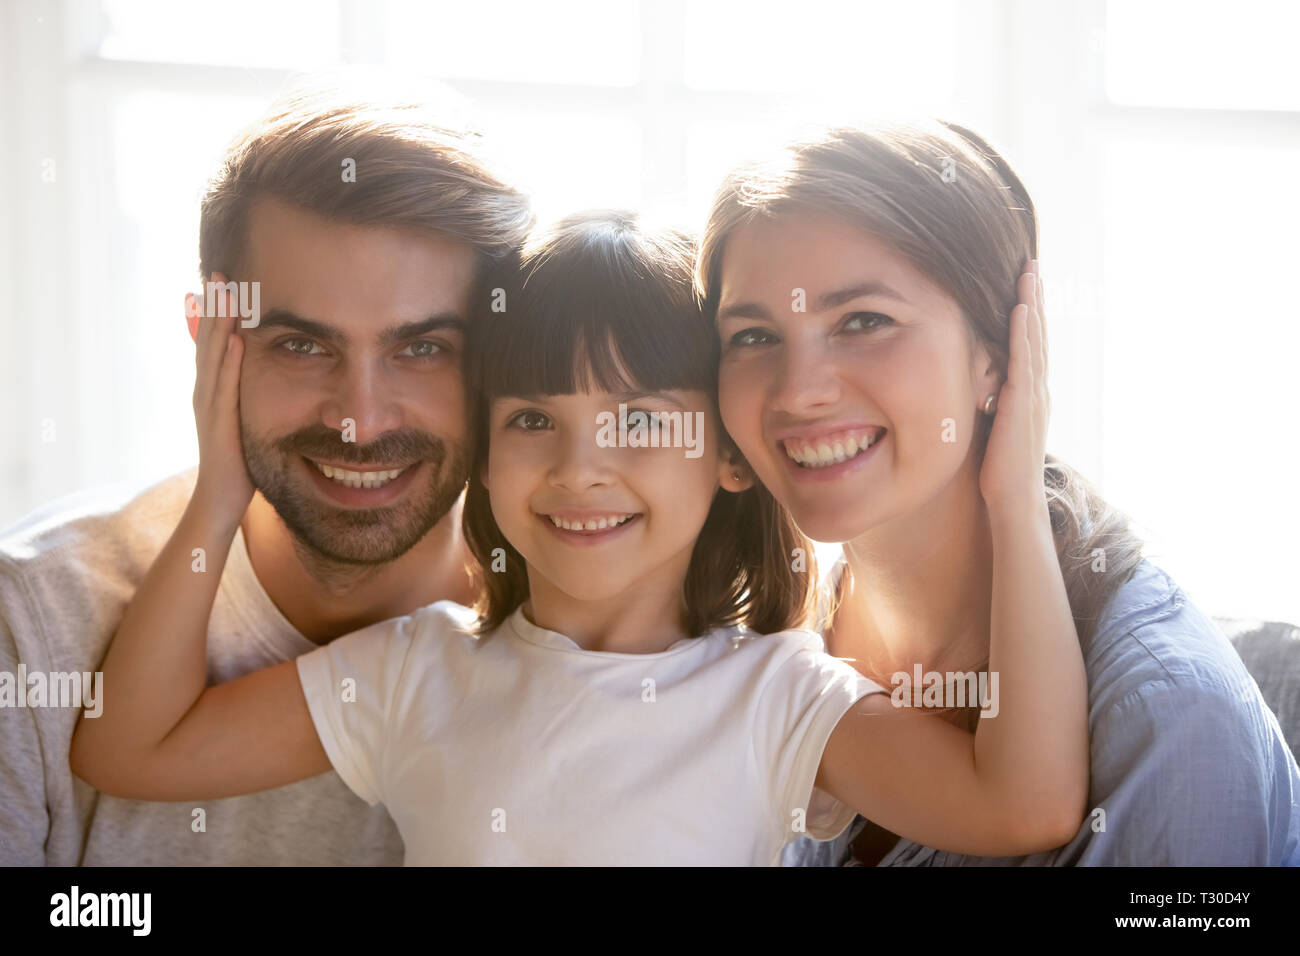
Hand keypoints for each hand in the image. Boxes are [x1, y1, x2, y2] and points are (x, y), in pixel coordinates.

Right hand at [188, 273, 254, 528]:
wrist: (220, 500)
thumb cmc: (236, 463)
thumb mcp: (241, 421)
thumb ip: (243, 399)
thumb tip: (257, 381)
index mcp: (211, 392)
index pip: (212, 345)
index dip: (215, 314)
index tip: (221, 284)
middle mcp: (205, 393)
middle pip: (207, 342)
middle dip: (212, 307)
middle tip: (217, 273)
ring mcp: (210, 407)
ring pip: (213, 357)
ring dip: (219, 325)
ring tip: (223, 293)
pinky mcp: (221, 423)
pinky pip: (226, 387)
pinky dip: (231, 362)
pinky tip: (238, 340)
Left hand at [979, 260, 1049, 518]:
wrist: (1014, 500)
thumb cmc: (1000, 471)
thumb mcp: (994, 427)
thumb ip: (993, 404)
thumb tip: (980, 387)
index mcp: (1030, 394)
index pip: (1030, 345)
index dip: (1029, 314)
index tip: (1025, 284)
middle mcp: (1037, 389)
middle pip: (1037, 334)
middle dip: (1035, 298)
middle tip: (1032, 264)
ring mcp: (1033, 394)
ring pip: (1034, 340)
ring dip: (1032, 305)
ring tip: (1030, 273)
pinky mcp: (1023, 403)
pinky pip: (1023, 360)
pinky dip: (1023, 334)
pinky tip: (1021, 310)